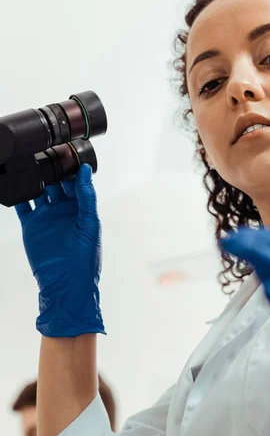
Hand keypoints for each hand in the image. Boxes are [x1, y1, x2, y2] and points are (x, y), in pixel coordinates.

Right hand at [15, 164, 104, 337]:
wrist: (65, 285)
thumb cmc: (84, 260)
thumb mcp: (89, 225)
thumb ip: (87, 198)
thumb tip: (85, 172)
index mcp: (81, 209)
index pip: (76, 182)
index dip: (72, 167)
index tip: (67, 150)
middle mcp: (64, 210)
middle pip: (56, 183)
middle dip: (51, 168)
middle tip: (45, 151)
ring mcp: (46, 217)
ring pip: (39, 190)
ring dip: (35, 177)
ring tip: (29, 161)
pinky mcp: (31, 226)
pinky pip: (22, 206)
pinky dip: (18, 194)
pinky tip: (14, 182)